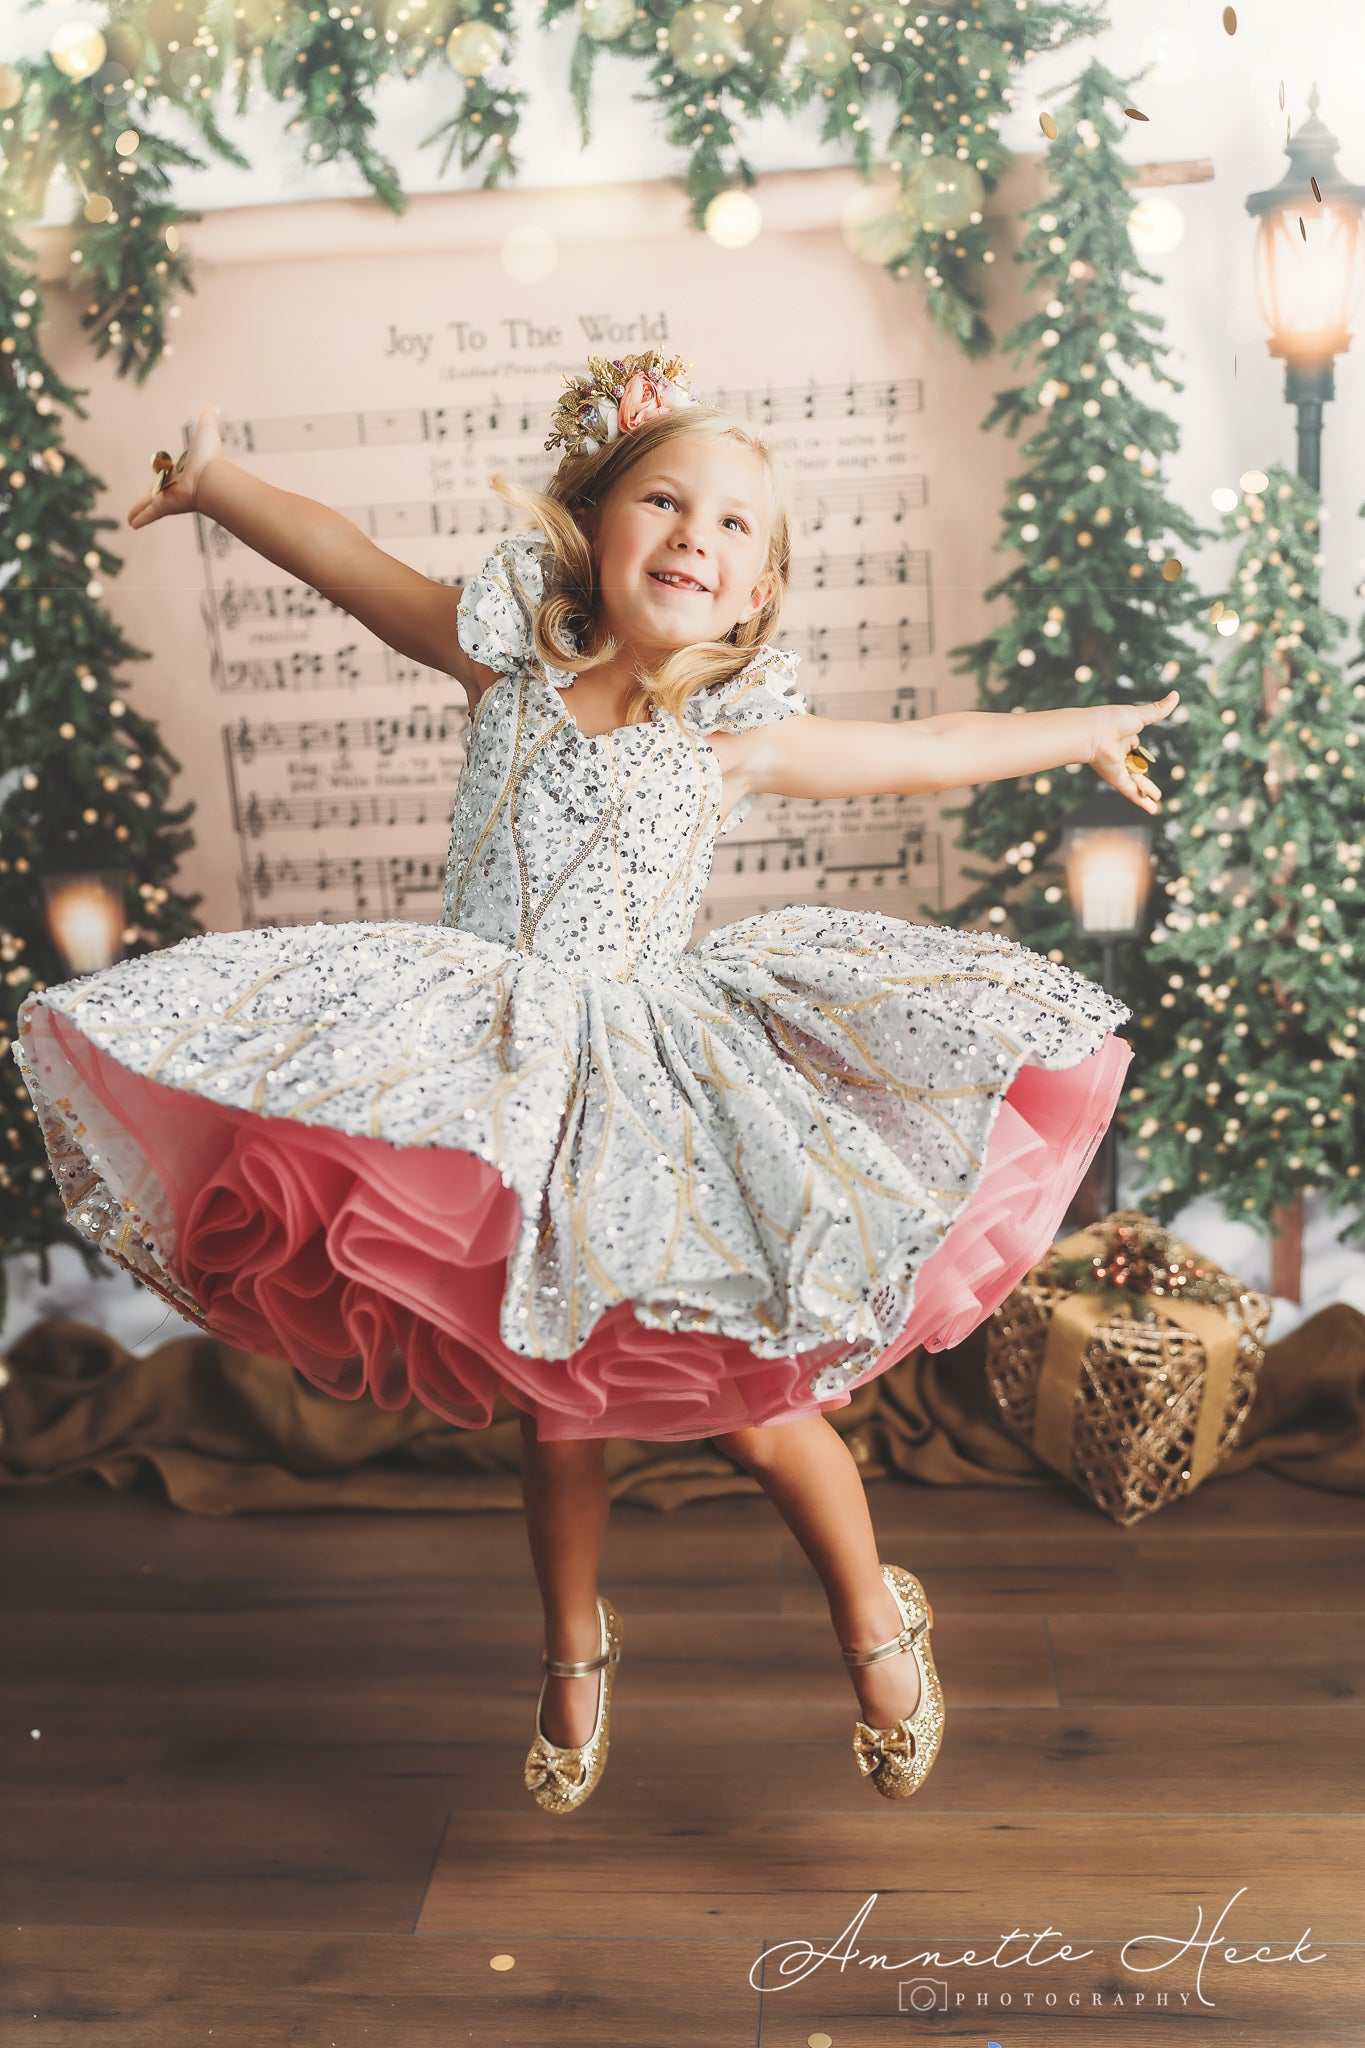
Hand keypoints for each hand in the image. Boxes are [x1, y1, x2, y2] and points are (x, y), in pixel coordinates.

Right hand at [126, 402, 221, 529]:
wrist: (211, 479)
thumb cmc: (209, 458)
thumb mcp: (206, 434)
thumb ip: (208, 421)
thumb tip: (214, 406)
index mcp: (180, 473)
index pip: (167, 476)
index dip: (163, 478)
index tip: (160, 479)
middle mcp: (173, 487)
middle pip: (156, 493)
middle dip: (148, 499)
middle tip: (143, 503)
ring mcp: (168, 498)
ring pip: (149, 506)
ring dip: (140, 512)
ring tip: (131, 520)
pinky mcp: (163, 507)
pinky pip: (149, 514)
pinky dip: (140, 518)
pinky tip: (132, 525)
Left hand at [1089, 689, 1179, 813]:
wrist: (1093, 733)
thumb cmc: (1112, 721)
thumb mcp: (1140, 715)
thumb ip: (1159, 710)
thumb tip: (1176, 695)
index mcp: (1123, 738)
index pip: (1134, 745)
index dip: (1138, 748)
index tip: (1140, 749)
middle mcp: (1120, 754)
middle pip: (1136, 767)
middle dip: (1144, 777)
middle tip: (1154, 786)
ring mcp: (1118, 768)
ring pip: (1135, 782)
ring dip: (1146, 792)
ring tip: (1157, 801)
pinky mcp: (1117, 779)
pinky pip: (1131, 791)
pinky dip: (1142, 800)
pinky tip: (1152, 810)